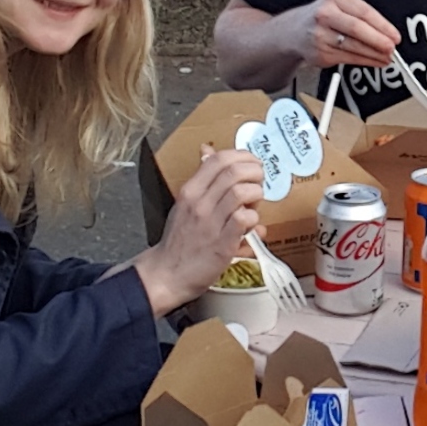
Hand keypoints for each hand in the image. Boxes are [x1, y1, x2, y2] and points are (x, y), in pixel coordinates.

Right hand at [131, 146, 265, 314]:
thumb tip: (207, 151)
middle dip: (255, 172)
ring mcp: (210, 223)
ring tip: (255, 204)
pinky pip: (244, 220)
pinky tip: (251, 225)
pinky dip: (254, 219)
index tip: (252, 162)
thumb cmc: (179, 239)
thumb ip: (200, 179)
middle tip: (259, 181)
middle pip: (234, 172)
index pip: (218, 159)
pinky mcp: (222, 244)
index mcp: (190, 191)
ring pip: (242, 192)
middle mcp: (199, 203)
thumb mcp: (184, 203)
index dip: (242, 156)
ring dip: (256, 194)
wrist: (167, 274)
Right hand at [287, 0, 399, 73]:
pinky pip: (347, 58)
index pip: (363, 12)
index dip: (383, 25)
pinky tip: (374, 61)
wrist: (293, 31)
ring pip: (353, 46)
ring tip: (387, 57)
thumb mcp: (340, 6)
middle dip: (378, 40)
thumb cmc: (323, 18)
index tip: (395, 35)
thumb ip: (362, 16)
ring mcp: (321, 35)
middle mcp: (325, 15)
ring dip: (374, 54)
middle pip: (357, 29)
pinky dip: (365, 61)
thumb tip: (387, 33)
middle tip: (391, 48)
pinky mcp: (320, 53)